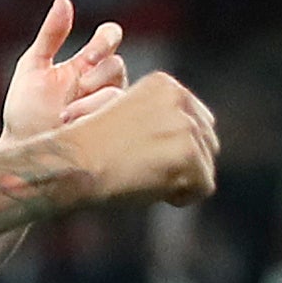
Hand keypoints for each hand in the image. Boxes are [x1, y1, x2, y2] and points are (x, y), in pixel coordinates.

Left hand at [0, 0, 128, 144]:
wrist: (21, 151)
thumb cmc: (24, 112)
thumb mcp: (34, 68)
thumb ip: (51, 36)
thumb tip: (64, 1)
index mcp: (85, 65)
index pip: (110, 37)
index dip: (106, 39)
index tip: (90, 55)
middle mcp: (101, 83)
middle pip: (118, 64)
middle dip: (101, 72)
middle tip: (82, 83)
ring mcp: (108, 107)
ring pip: (119, 92)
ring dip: (93, 101)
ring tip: (65, 116)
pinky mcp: (112, 130)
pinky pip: (120, 117)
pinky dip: (97, 119)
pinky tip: (75, 127)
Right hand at [54, 71, 218, 208]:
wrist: (74, 163)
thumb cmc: (88, 148)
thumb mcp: (123, 114)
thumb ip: (158, 115)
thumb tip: (196, 134)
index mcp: (165, 85)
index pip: (198, 120)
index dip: (177, 147)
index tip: (148, 157)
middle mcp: (181, 100)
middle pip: (207, 142)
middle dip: (184, 163)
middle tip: (147, 173)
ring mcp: (187, 127)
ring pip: (205, 165)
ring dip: (181, 180)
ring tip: (145, 180)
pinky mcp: (188, 155)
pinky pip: (204, 186)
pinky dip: (182, 196)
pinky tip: (152, 190)